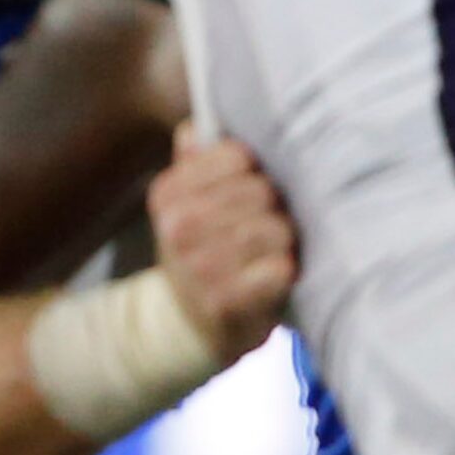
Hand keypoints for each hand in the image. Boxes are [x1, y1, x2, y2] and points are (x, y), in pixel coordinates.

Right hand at [148, 124, 295, 363]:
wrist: (190, 327)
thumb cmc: (201, 252)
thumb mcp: (186, 206)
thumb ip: (193, 163)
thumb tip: (196, 127)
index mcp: (168, 194)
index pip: (237, 155)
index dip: (257, 169)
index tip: (254, 185)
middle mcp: (178, 227)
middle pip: (262, 191)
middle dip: (277, 205)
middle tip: (275, 220)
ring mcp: (200, 266)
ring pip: (276, 228)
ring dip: (286, 238)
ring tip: (279, 247)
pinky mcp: (226, 302)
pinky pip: (280, 268)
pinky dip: (287, 270)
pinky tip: (278, 274)